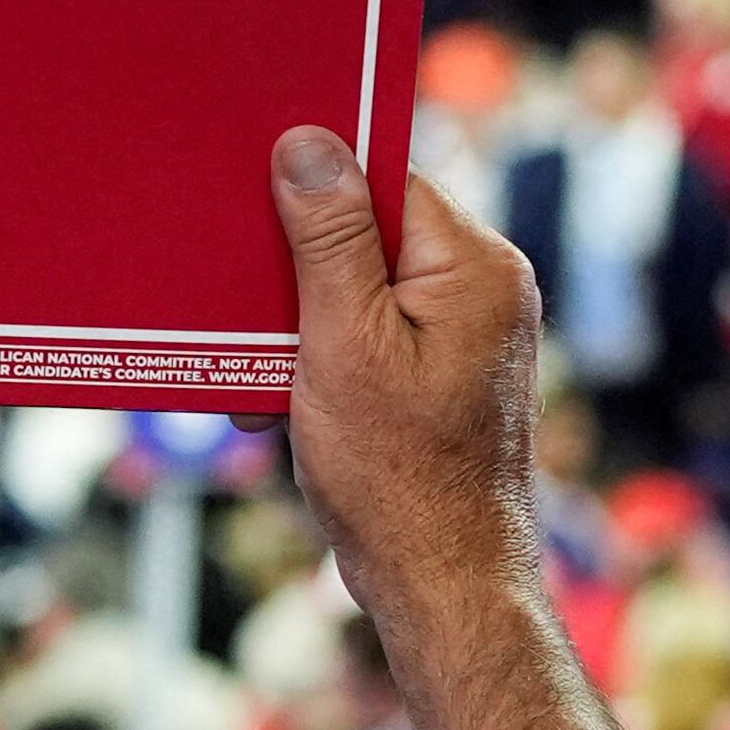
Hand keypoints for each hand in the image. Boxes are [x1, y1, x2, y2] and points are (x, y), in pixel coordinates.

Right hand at [268, 128, 608, 729]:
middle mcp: (486, 290)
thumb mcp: (344, 343)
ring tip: (267, 375)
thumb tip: (310, 143)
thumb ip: (329, 238)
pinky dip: (324, 359)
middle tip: (242, 303)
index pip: (383, 179)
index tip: (248, 205)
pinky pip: (373, 336)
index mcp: (475, 265)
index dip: (311, 189)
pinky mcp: (448, 377)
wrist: (442, 585)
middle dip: (297, 266)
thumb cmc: (396, 477)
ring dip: (302, 322)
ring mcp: (472, 336)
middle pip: (371, 232)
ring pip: (363, 289)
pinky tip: (286, 403)